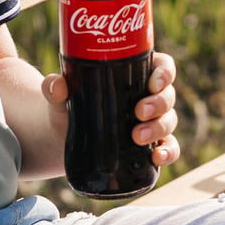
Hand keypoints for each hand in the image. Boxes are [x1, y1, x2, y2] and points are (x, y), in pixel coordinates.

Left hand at [41, 53, 181, 167]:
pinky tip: (157, 157)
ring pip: (169, 121)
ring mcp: (150, 123)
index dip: (164, 73)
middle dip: (158, 104)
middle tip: (138, 112)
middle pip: (168, 95)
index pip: (162, 67)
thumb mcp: (59, 98)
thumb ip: (55, 89)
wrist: (59, 140)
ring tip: (137, 137)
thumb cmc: (65, 108)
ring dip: (159, 128)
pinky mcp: (148, 147)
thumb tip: (56, 84)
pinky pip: (169, 147)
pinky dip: (169, 152)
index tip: (152, 84)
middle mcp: (147, 97)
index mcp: (133, 75)